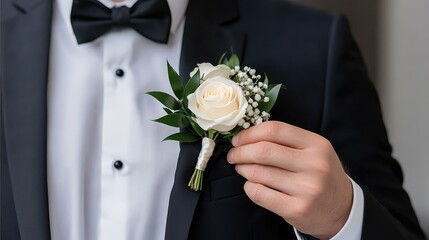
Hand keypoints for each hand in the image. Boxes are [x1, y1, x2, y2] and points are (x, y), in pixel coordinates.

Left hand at [227, 121, 352, 238]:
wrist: (342, 209)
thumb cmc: (320, 175)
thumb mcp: (313, 151)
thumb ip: (286, 141)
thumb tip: (247, 137)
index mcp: (316, 144)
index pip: (275, 130)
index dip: (250, 133)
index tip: (238, 139)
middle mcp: (314, 165)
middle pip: (264, 151)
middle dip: (241, 152)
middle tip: (233, 155)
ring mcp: (306, 189)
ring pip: (258, 173)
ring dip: (243, 169)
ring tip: (242, 169)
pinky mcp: (296, 209)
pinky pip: (259, 194)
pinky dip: (249, 187)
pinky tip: (252, 185)